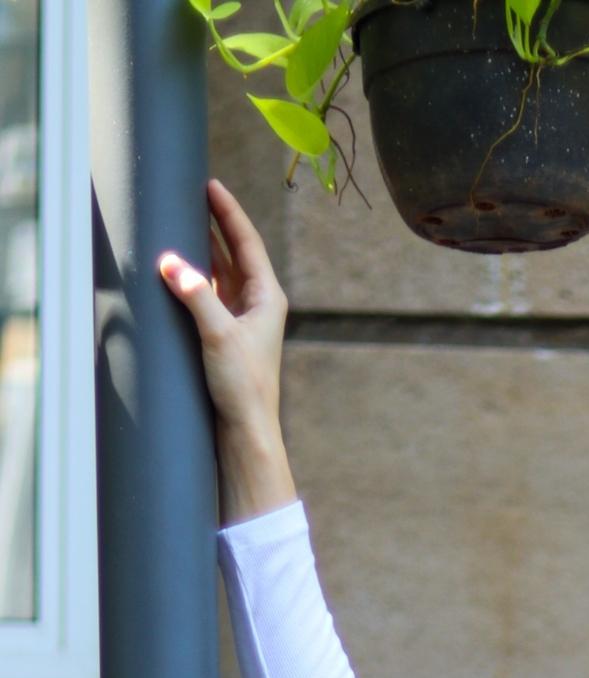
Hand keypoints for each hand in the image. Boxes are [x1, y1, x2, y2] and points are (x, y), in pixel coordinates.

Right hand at [157, 176, 287, 441]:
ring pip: (221, 273)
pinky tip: (179, 267)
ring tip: (183, 221)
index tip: (211, 185)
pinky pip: (211, 294)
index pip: (247, 242)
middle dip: (215, 224)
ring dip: (203, 249)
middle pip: (235, 252)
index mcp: (267, 297)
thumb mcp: (217, 334)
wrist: (246, 430)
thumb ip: (195, 294)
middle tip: (193, 195)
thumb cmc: (243, 386)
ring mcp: (243, 320)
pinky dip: (195, 277)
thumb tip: (169, 261)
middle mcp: (258, 304)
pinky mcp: (227, 335)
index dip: (228, 212)